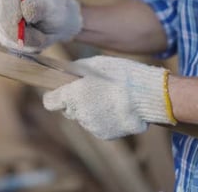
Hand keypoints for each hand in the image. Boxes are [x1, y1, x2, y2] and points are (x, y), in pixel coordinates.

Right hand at [0, 0, 82, 52]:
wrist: (60, 24)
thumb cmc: (56, 11)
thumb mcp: (51, 7)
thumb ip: (38, 8)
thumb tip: (25, 8)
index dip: (11, 9)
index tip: (19, 20)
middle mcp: (4, 5)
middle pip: (4, 20)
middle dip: (22, 31)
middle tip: (41, 37)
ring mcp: (2, 22)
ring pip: (10, 38)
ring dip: (30, 40)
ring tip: (42, 34)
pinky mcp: (5, 38)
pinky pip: (15, 47)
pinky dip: (29, 47)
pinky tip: (38, 38)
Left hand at [43, 56, 176, 139]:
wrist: (147, 95)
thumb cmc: (121, 75)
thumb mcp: (95, 64)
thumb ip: (76, 71)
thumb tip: (65, 73)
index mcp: (72, 95)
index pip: (50, 102)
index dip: (54, 95)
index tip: (60, 91)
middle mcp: (78, 114)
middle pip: (68, 110)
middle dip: (75, 102)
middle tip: (91, 91)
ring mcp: (91, 126)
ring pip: (84, 118)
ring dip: (90, 110)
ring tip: (109, 98)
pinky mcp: (105, 134)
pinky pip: (98, 126)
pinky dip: (103, 119)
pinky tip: (116, 108)